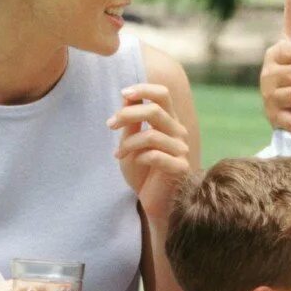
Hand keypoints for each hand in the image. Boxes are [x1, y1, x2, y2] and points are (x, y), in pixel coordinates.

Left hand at [108, 82, 191, 224]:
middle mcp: (179, 132)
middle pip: (155, 110)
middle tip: (110, 124)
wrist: (152, 201)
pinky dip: (138, 157)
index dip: (144, 89)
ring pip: (151, 135)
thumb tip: (128, 95)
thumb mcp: (132, 142)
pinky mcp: (180, 167)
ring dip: (128, 143)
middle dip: (127, 114)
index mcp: (170, 122)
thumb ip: (132, 121)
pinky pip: (155, 155)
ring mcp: (181, 150)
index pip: (163, 95)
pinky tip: (133, 163)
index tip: (123, 93)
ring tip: (118, 154)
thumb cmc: (142, 171)